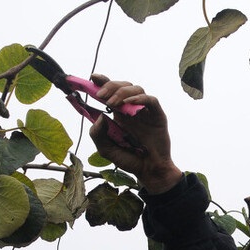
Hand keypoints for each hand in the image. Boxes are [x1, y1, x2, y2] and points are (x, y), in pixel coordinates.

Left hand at [88, 76, 182, 194]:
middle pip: (122, 86)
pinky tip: (129, 104)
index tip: (92, 78)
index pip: (110, 91)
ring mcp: (144, 111)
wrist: (148, 171)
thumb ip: (97, 134)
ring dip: (121, 93)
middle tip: (100, 95)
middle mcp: (131, 109)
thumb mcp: (105, 149)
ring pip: (136, 88)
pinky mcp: (157, 115)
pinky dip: (139, 98)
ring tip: (111, 104)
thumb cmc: (128, 159)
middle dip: (110, 86)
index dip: (102, 81)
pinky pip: (150, 100)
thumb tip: (99, 115)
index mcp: (118, 113)